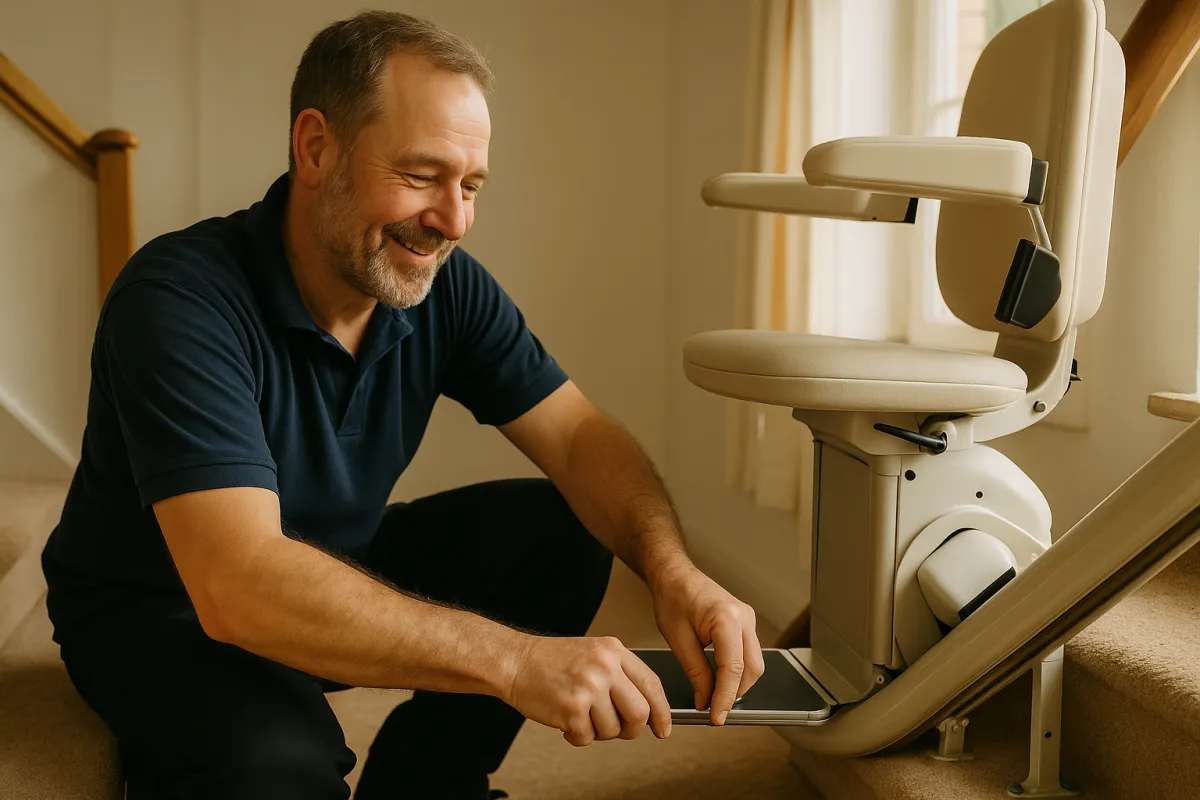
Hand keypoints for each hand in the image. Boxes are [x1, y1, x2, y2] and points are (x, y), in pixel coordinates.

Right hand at [504, 634, 671, 745]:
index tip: (664, 728)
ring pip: (613, 730)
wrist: (516, 661)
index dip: (662, 711)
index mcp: (614, 651)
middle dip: (632, 729)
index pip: (652, 684)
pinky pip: (587, 738)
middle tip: (618, 729)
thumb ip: (621, 675)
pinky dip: (577, 737)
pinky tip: (567, 721)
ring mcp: (589, 688)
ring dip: (598, 732)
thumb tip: (647, 709)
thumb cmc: (551, 660)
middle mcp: (605, 667)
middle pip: (640, 713)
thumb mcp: (594, 653)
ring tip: (581, 717)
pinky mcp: (572, 708)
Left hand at [650, 564, 763, 724]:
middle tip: (715, 712)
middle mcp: (744, 617)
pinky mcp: (745, 623)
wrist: (675, 575)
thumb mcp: (678, 639)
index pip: (733, 668)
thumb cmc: (673, 598)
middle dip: (735, 694)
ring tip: (716, 699)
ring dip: (738, 684)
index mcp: (726, 618)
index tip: (716, 716)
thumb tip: (706, 699)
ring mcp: (748, 619)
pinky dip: (738, 671)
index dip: (725, 697)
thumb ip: (696, 672)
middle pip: (752, 669)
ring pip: (755, 664)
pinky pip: (749, 653)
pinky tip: (721, 681)